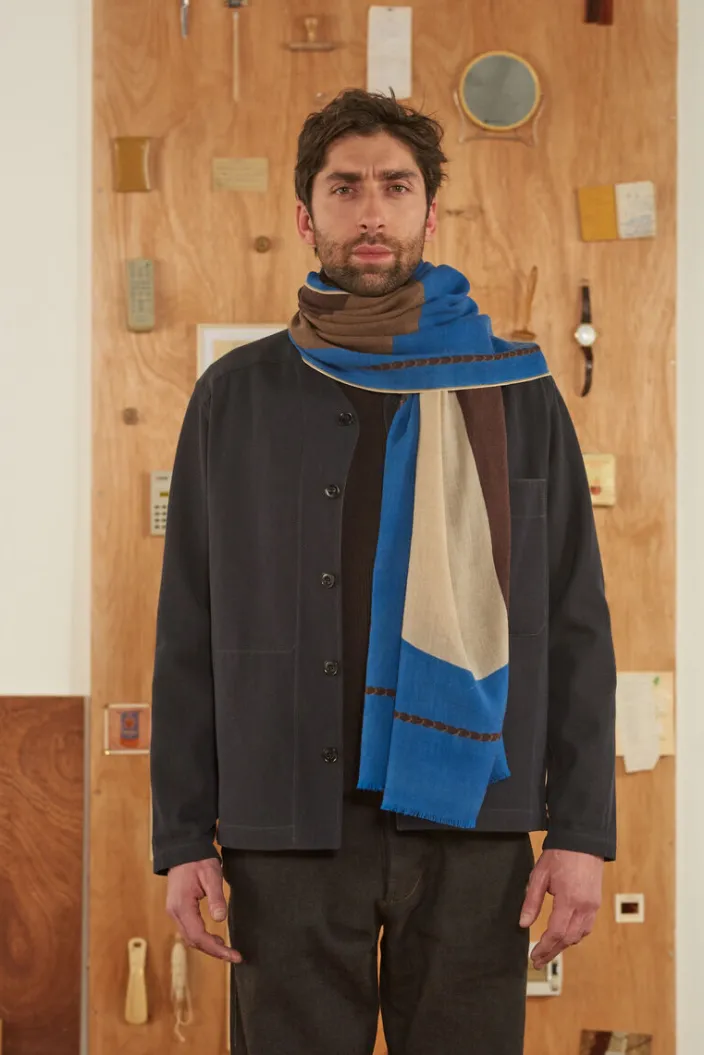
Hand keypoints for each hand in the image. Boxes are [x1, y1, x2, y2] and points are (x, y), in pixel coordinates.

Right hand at [166, 857, 242, 963]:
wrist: (183, 849)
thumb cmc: (198, 860)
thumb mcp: (211, 875)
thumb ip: (216, 897)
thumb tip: (220, 919)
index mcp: (182, 906)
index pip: (199, 936)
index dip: (216, 949)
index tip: (234, 955)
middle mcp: (174, 912)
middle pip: (193, 941)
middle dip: (214, 951)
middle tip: (234, 956)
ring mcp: (174, 911)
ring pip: (190, 937)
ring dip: (208, 946)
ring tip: (226, 950)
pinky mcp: (177, 908)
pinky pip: (189, 929)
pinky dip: (202, 938)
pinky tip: (214, 938)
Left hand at [519, 848, 602, 968]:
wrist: (583, 840)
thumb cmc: (559, 855)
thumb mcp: (539, 875)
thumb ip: (532, 902)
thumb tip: (523, 924)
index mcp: (569, 900)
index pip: (556, 932)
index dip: (544, 947)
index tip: (533, 956)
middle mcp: (584, 907)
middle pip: (568, 939)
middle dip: (552, 952)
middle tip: (538, 961)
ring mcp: (593, 906)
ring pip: (579, 935)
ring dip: (564, 945)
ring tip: (548, 951)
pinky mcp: (596, 903)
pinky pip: (586, 927)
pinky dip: (574, 935)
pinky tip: (564, 937)